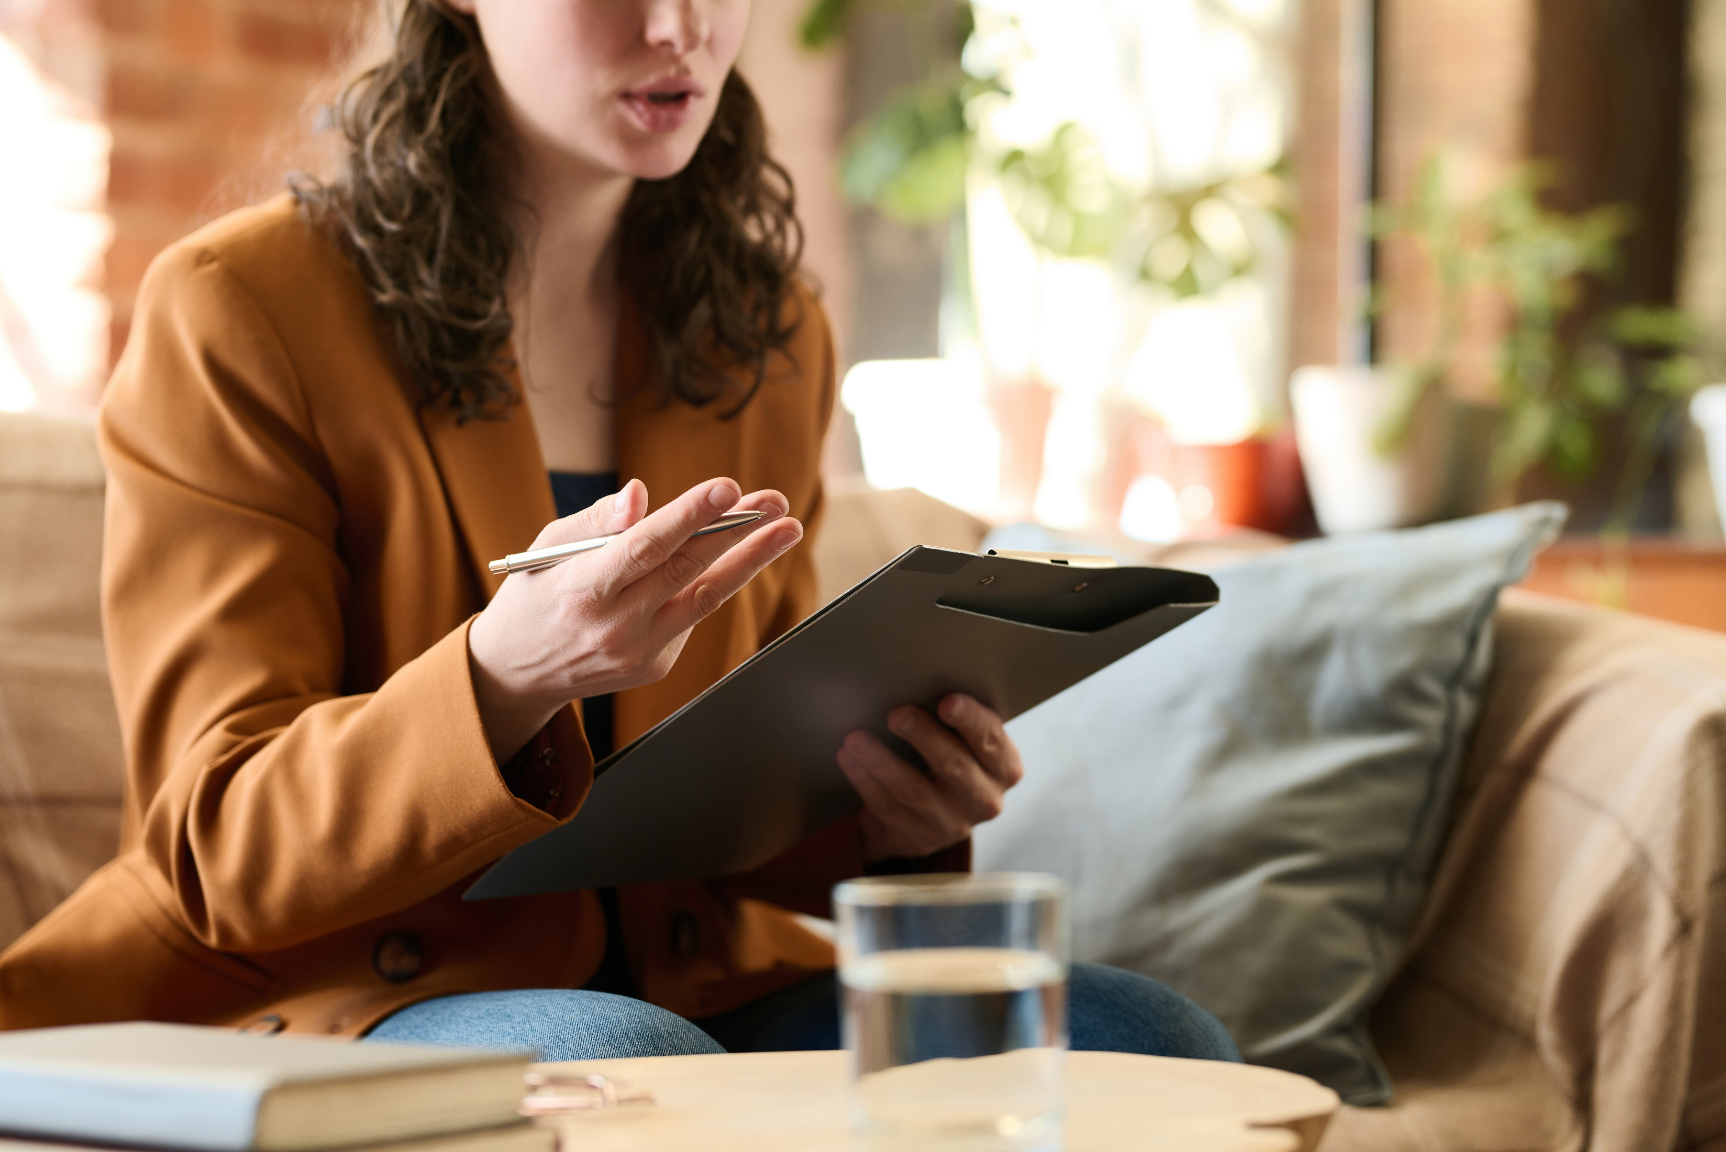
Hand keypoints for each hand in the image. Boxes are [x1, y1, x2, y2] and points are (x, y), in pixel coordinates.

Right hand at [468, 476, 802, 762]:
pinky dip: (712, 582)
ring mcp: (639, 651)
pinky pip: (692, 616)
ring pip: (706, 598)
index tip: (728, 488)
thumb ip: (596, 521)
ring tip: (786, 528)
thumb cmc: (535, 595)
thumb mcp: (547, 550)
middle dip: (737, 530)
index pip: (645, 547)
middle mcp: (614, 625)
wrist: (515, 673)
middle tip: (775, 500)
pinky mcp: (655, 666)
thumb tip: (640, 495)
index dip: (689, 516)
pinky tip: (728, 557)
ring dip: (751, 560)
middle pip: (687, 570)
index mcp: (582, 589)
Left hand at [837, 693, 1024, 863]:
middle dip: (922, 736)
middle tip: (896, 714)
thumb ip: (956, 719)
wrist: (933, 814)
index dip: (970, 720)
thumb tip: (917, 679)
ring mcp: (952, 825)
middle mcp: (986, 800)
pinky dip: (864, 780)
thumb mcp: (965, 742)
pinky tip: (848, 758)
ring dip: (881, 761)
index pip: (992, 741)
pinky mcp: (919, 839)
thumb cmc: (949, 756)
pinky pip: (887, 807)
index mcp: (1004, 767)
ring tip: (855, 738)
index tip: (947, 702)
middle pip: (953, 766)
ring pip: (913, 790)